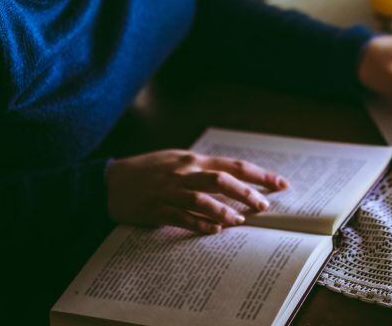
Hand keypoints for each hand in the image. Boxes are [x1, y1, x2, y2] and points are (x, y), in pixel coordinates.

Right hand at [105, 149, 289, 233]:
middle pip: (222, 180)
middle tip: (264, 206)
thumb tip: (235, 178)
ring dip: (224, 211)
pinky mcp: (156, 209)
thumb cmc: (149, 171)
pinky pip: (181, 217)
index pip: (233, 165)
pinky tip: (214, 231)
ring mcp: (169, 191)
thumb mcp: (178, 161)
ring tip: (240, 222)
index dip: (259, 175)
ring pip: (202, 199)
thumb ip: (203, 169)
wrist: (110, 182)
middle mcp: (184, 173)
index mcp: (193, 160)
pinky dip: (199, 224)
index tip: (281, 184)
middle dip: (246, 193)